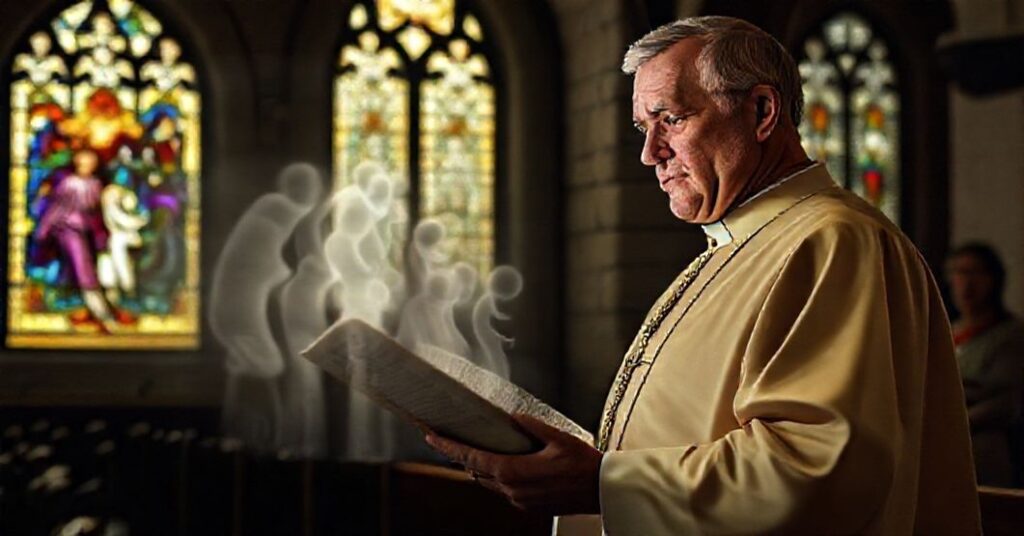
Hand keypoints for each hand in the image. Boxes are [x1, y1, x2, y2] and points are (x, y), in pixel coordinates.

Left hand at [424, 414, 601, 515]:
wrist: (602, 490)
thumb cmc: (583, 464)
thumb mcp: (557, 437)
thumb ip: (531, 426)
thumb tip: (513, 417)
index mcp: (513, 472)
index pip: (472, 457)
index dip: (448, 446)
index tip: (431, 436)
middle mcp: (512, 490)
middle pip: (476, 471)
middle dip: (461, 455)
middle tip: (445, 438)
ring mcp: (519, 500)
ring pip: (489, 482)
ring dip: (480, 466)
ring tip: (471, 448)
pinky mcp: (528, 505)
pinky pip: (504, 489)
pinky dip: (498, 475)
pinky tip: (503, 463)